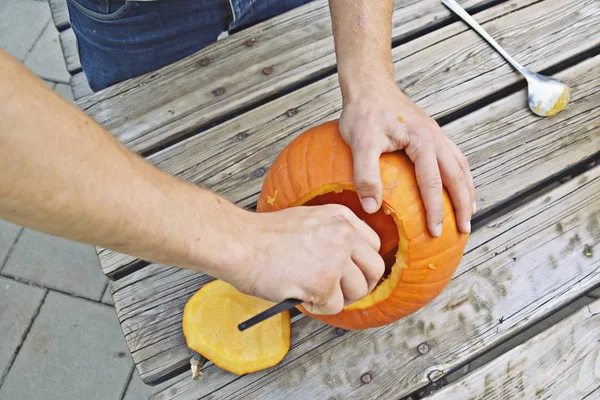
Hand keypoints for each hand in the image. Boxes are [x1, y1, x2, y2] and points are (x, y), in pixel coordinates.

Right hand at [235, 205, 384, 314]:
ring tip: (314, 292)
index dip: (362, 264)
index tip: (353, 273)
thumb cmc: (264, 236)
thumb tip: (348, 262)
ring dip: (338, 298)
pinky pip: (335, 307)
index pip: (373, 244)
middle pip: (375, 269)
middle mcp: (344, 235)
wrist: (240, 243)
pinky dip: (318, 308)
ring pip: (358, 291)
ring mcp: (335, 260)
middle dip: (361, 284)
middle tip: (342, 291)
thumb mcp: (308, 220)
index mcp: (341, 217)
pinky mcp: (324, 284)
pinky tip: (300, 295)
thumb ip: (332, 235)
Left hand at [339, 76, 475, 236]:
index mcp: (422, 141)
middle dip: (463, 205)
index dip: (436, 210)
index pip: (433, 183)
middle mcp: (436, 137)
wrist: (369, 85)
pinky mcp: (431, 133)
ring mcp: (436, 134)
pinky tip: (456, 186)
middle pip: (458, 176)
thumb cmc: (363, 112)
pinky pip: (454, 158)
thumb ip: (365, 174)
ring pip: (461, 166)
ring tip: (469, 212)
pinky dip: (460, 176)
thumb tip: (372, 208)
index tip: (436, 232)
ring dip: (467, 190)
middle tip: (465, 230)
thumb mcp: (359, 143)